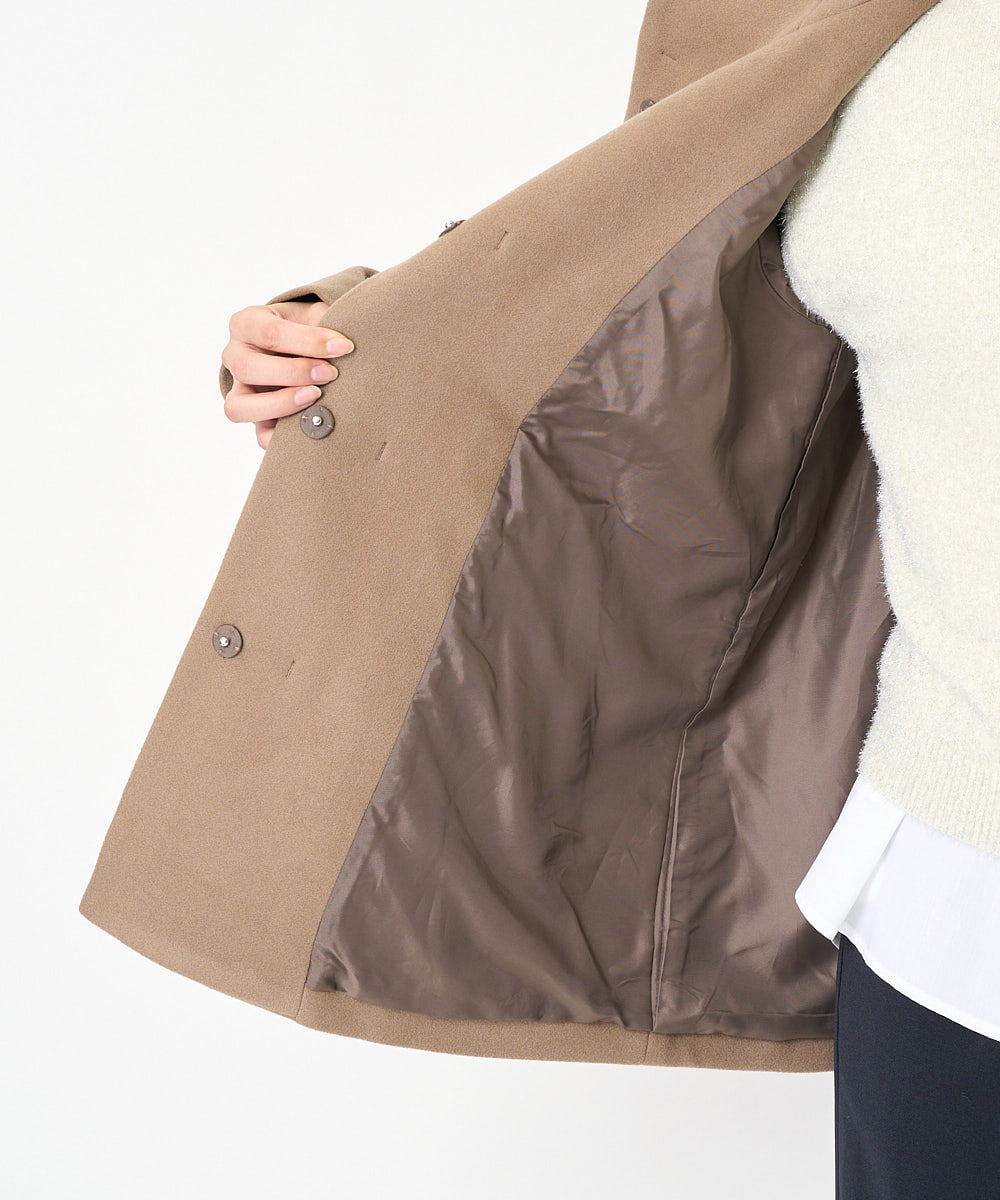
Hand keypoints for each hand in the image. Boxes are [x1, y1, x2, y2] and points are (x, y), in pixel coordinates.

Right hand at [220, 299, 354, 448]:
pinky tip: (308, 426)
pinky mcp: (255, 418)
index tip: (343, 347)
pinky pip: (257, 435)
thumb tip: (344, 343)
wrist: (301, 346)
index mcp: (247, 324)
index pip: (269, 332)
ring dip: (280, 405)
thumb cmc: (306, 327)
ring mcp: (239, 390)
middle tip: (330, 374)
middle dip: (294, 373)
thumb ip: (324, 322)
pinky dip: (281, 437)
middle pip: (248, 368)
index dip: (309, 341)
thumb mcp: (313, 314)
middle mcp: (235, 356)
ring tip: (315, 398)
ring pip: (239, 407)